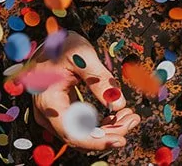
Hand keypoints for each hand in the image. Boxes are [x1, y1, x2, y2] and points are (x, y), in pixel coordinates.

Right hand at [29, 31, 140, 150]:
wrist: (49, 40)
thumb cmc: (62, 45)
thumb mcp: (83, 56)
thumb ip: (99, 79)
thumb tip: (119, 103)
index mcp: (49, 101)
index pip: (73, 133)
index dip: (97, 141)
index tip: (121, 139)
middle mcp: (48, 113)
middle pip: (80, 136)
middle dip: (110, 132)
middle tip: (133, 119)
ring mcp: (54, 114)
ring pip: (83, 132)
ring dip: (108, 128)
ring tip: (130, 115)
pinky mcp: (62, 111)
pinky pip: (82, 124)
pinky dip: (101, 122)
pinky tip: (119, 114)